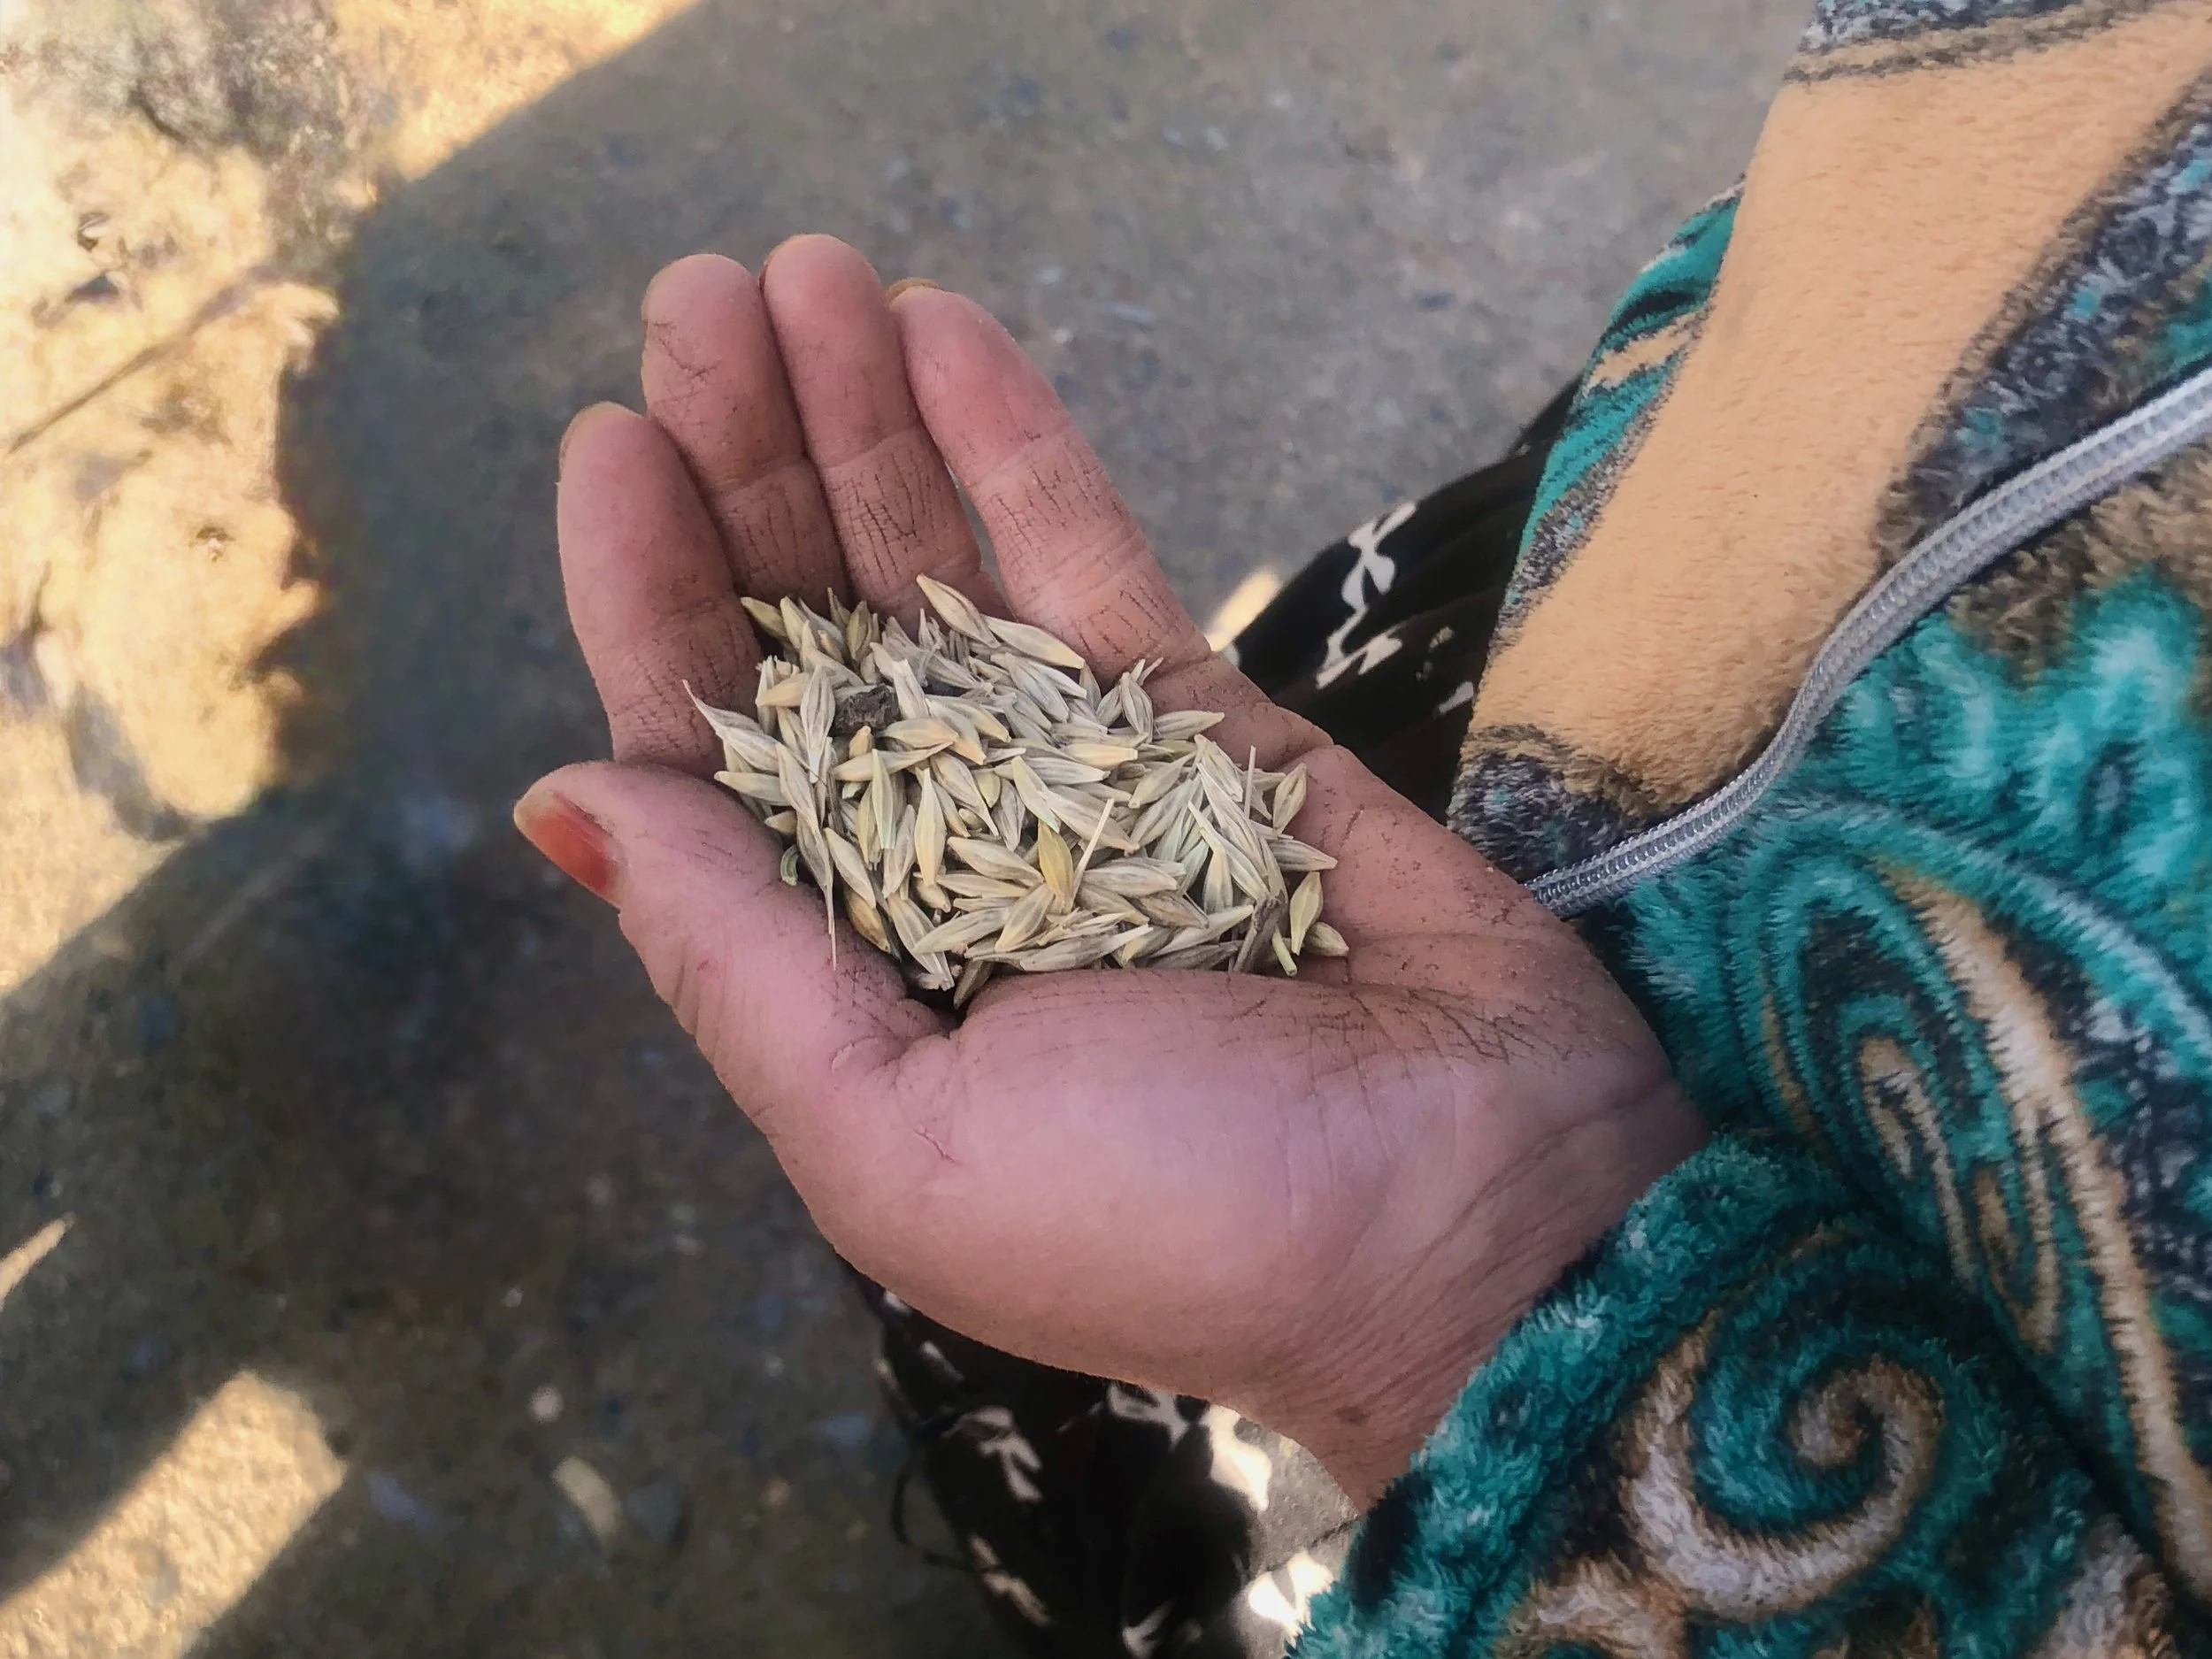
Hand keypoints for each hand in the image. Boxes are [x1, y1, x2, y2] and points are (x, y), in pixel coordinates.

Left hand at [519, 238, 1702, 1503]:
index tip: (613, 444)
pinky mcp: (1205, 724)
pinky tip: (943, 329)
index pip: (711, 753)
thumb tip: (565, 801)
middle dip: (748, 465)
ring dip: (865, 420)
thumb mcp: (902, 1138)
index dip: (650, 598)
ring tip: (806, 274)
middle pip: (811, 630)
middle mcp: (938, 859)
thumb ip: (734, 964)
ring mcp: (1071, 778)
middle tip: (699, 299)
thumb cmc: (1178, 1222)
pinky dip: (1016, 448)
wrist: (1485, 1218)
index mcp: (844, 971)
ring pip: (940, 572)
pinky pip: (1089, 561)